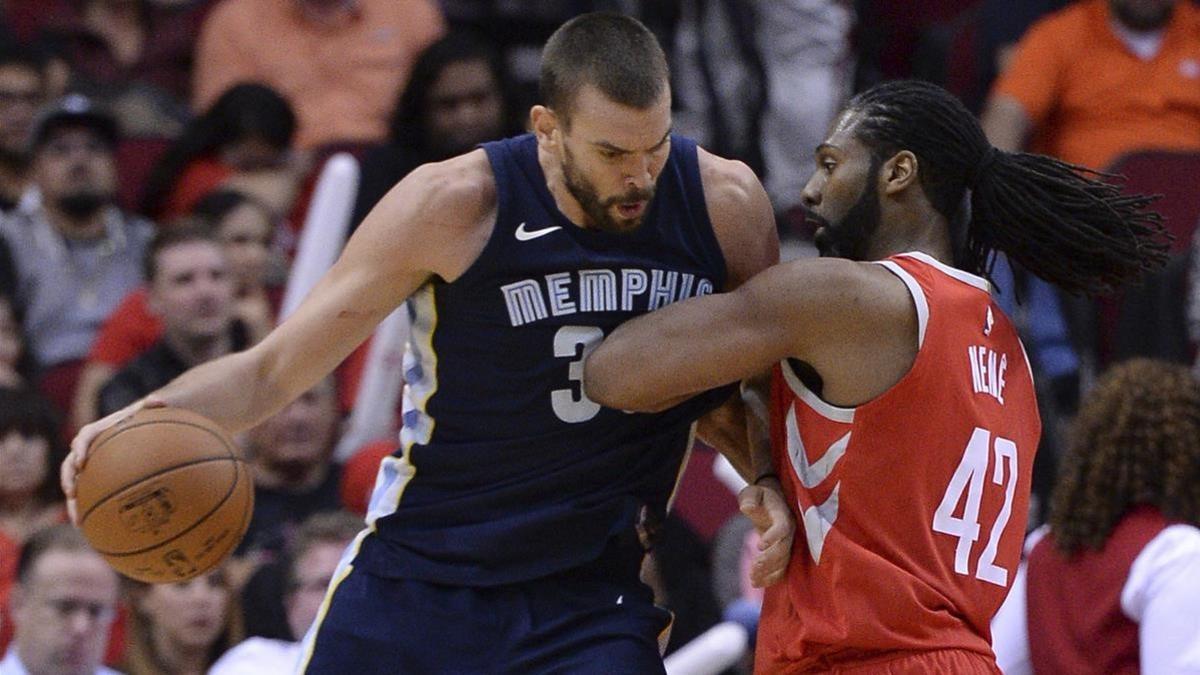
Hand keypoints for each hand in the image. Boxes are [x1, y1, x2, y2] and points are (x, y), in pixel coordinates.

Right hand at [61, 396, 165, 524]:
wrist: (144, 431)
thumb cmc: (147, 421)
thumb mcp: (150, 413)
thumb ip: (152, 407)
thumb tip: (158, 400)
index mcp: (100, 431)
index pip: (85, 436)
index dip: (80, 447)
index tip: (82, 459)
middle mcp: (91, 450)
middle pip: (72, 464)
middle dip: (68, 478)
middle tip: (71, 492)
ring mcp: (92, 468)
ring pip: (76, 486)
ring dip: (73, 503)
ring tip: (77, 521)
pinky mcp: (97, 482)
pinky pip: (90, 498)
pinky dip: (90, 512)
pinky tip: (96, 531)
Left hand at [738, 476, 794, 586]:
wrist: (773, 502)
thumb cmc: (760, 496)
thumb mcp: (752, 493)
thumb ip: (750, 499)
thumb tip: (745, 507)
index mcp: (783, 515)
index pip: (782, 527)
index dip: (773, 537)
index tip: (759, 546)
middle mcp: (790, 531)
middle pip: (784, 549)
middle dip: (769, 560)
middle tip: (753, 569)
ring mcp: (789, 543)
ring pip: (784, 562)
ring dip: (769, 572)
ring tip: (752, 579)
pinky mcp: (784, 553)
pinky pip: (781, 568)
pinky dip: (771, 577)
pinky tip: (757, 583)